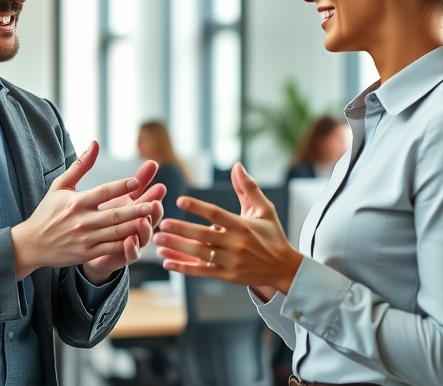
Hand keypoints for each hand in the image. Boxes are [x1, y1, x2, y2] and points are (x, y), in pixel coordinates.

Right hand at [11, 141, 154, 279]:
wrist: (32, 244)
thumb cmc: (47, 212)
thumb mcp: (60, 186)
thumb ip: (80, 165)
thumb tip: (95, 143)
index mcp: (77, 202)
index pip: (103, 192)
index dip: (121, 187)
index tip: (137, 181)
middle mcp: (82, 220)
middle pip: (114, 214)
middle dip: (136, 209)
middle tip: (153, 203)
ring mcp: (85, 239)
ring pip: (116, 232)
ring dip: (135, 226)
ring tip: (151, 218)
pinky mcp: (87, 254)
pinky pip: (110, 249)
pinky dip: (125, 244)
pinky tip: (138, 238)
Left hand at [152, 163, 302, 295]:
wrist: (284, 269)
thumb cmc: (273, 236)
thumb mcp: (265, 210)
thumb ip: (249, 188)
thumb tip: (237, 166)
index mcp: (242, 226)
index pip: (216, 214)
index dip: (198, 207)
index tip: (180, 200)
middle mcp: (235, 244)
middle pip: (203, 235)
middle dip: (181, 229)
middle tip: (162, 222)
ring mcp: (231, 261)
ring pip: (199, 254)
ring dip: (177, 246)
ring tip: (158, 239)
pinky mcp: (227, 276)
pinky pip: (202, 271)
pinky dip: (184, 268)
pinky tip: (167, 262)